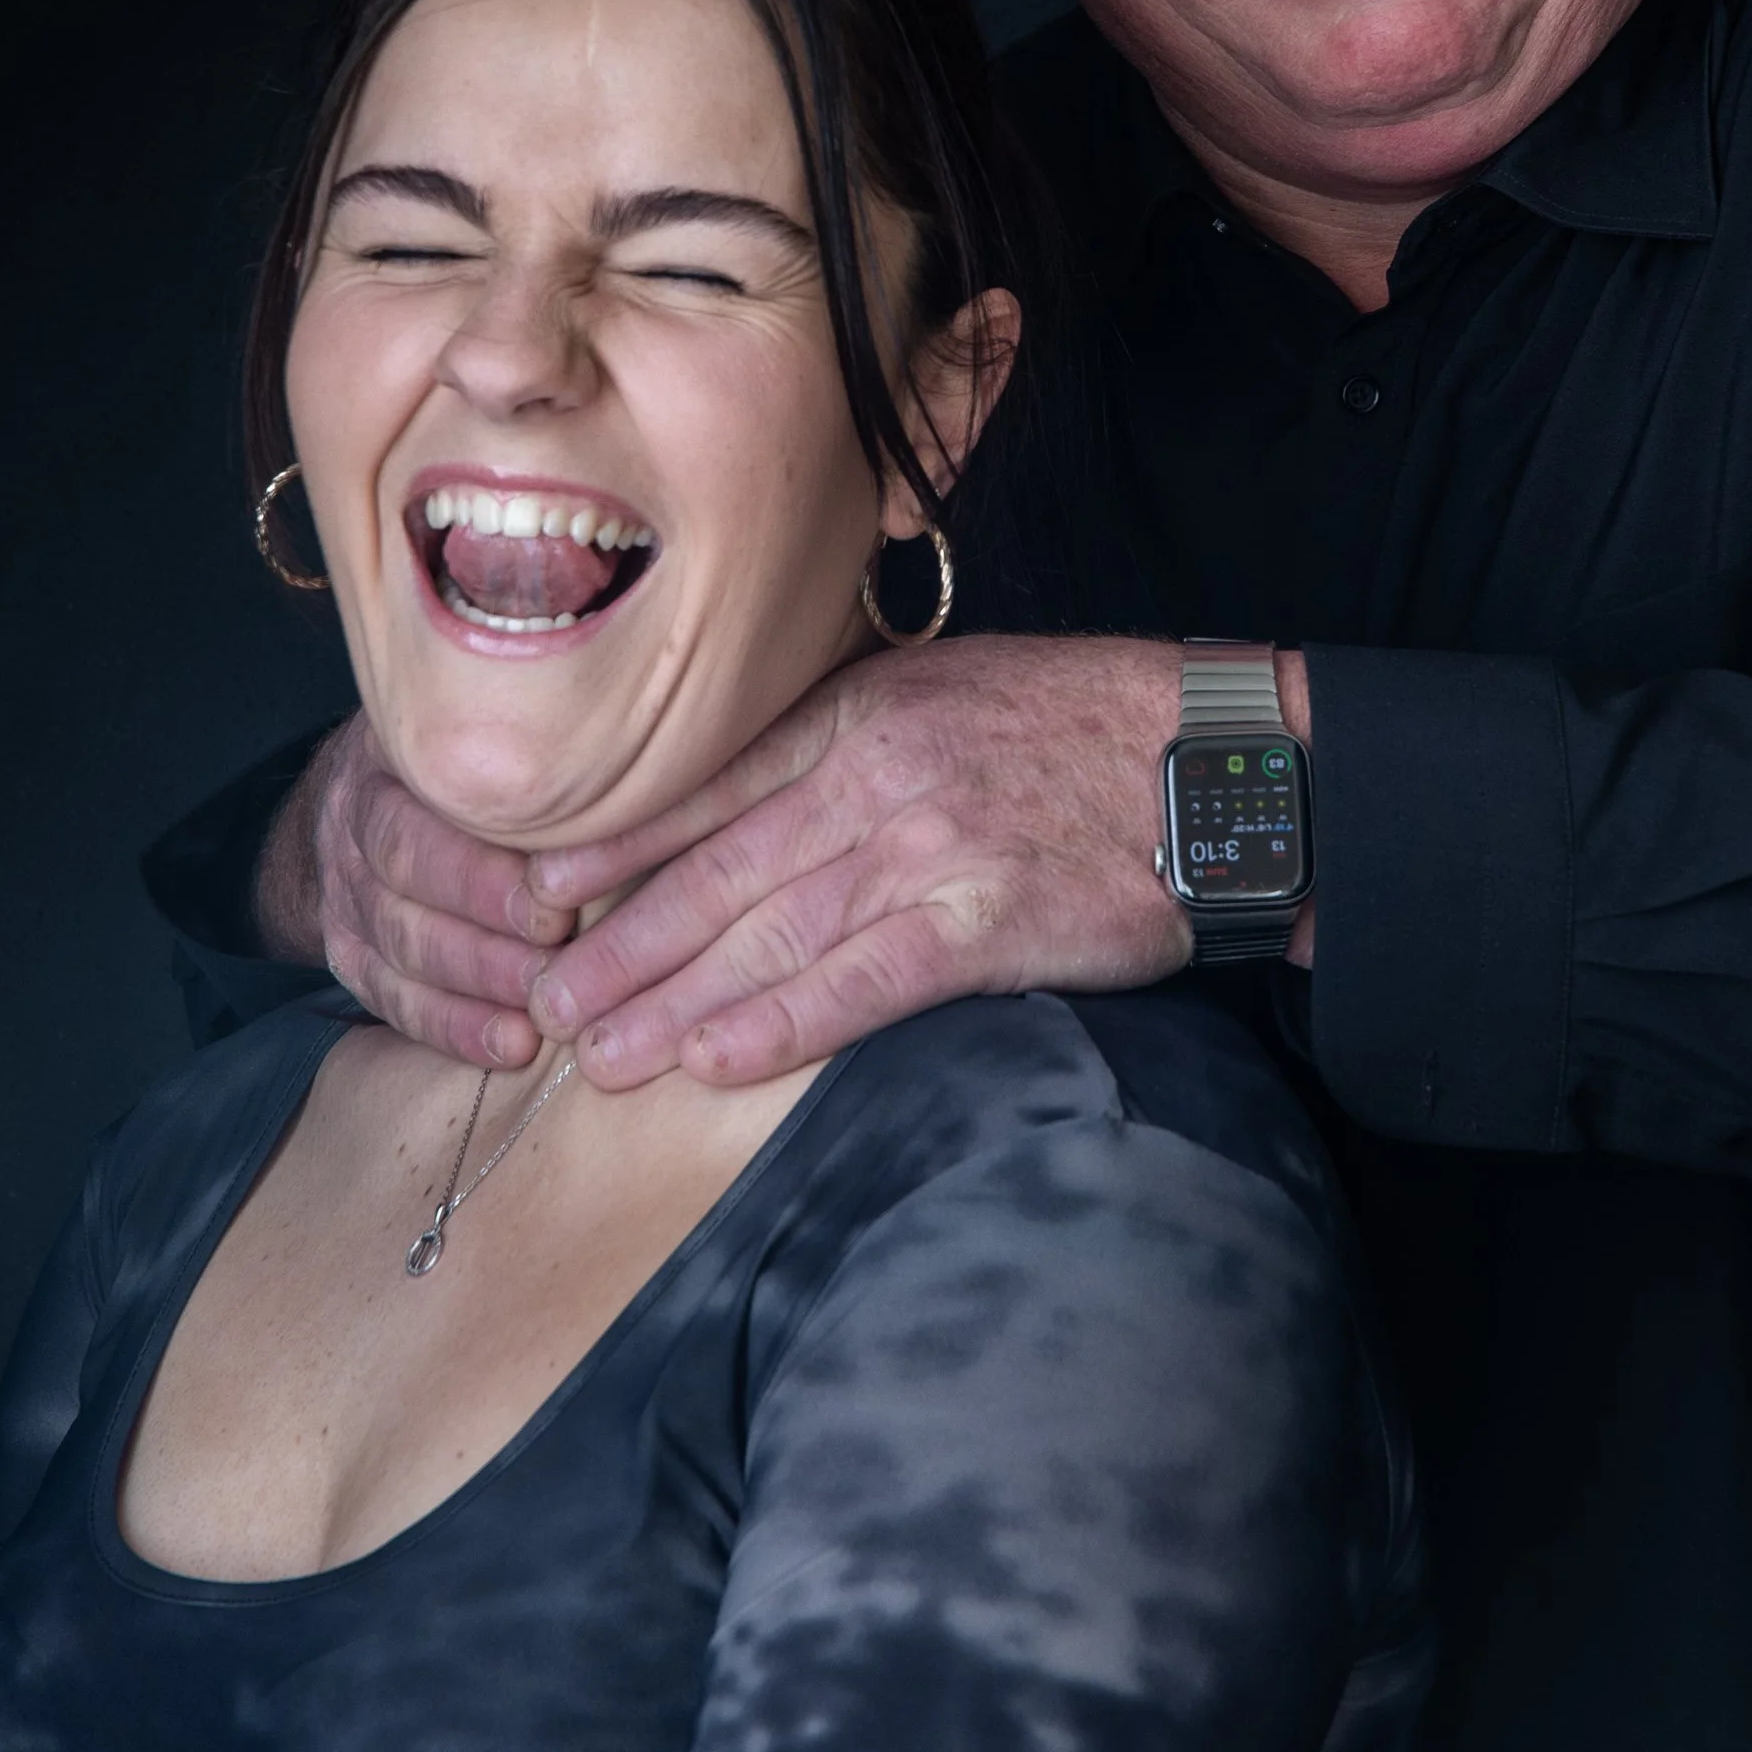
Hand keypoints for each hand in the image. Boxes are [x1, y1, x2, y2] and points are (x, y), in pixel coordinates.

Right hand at [255, 714, 569, 1064]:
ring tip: (543, 1014)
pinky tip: (511, 1046)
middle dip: (484, 926)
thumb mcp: (498, 719)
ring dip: (476, 986)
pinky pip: (391, 996)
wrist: (376, 791)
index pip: (426, 802)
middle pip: (405, 876)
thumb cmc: (481, 752)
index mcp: (397, 750)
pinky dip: (451, 1027)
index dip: (485, 861)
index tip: (556, 897)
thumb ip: (549, 737)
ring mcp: (344, 887)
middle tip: (557, 956)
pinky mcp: (347, 948)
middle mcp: (357, 816)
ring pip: (399, 944)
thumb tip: (639, 759)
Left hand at [521, 634, 1234, 1087]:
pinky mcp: (984, 923)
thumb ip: (854, 737)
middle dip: (621, 946)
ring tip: (600, 1053)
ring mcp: (929, 848)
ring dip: (673, 1002)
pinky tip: (713, 1061)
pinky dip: (781, 1025)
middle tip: (542, 1003)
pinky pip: (860, 984)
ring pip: (770, 935)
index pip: (712, 788)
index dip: (618, 845)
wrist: (1213, 761)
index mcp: (863, 713)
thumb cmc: (1082, 726)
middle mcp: (878, 776)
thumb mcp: (951, 691)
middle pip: (719, 873)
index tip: (539, 892)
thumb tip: (758, 792)